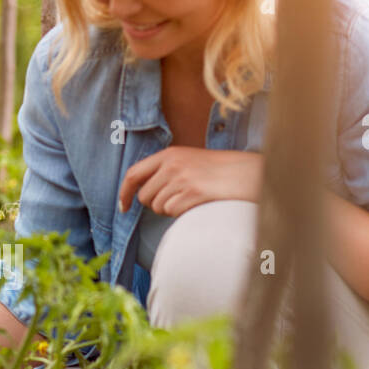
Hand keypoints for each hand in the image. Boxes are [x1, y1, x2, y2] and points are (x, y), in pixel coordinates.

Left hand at [118, 146, 262, 216]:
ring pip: (158, 207)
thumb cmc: (217, 171)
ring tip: (191, 198)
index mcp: (168, 155)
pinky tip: (197, 203)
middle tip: (176, 199)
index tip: (123, 206)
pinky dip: (182, 213)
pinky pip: (173, 212)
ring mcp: (181, 179)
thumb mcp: (187, 161)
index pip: (133, 174)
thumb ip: (165, 171)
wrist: (245, 173)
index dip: (124, 192)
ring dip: (170, 209)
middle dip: (155, 204)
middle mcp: (171, 165)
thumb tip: (140, 193)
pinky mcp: (191, 193)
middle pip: (145, 196)